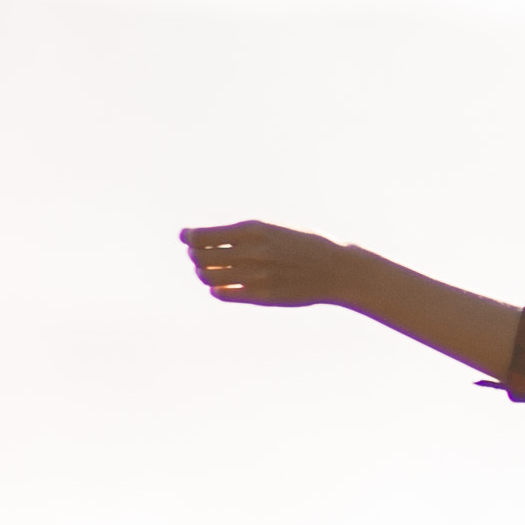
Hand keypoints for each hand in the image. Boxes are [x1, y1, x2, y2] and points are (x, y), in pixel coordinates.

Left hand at [180, 220, 363, 310]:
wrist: (338, 269)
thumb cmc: (305, 244)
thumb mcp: (273, 228)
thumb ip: (242, 234)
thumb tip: (204, 239)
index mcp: (253, 229)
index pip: (201, 236)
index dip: (188, 237)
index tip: (187, 237)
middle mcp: (251, 252)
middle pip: (200, 257)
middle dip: (195, 256)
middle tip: (198, 255)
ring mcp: (256, 276)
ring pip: (208, 277)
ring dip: (204, 274)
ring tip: (209, 271)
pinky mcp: (262, 296)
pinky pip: (223, 294)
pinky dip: (217, 290)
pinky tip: (223, 286)